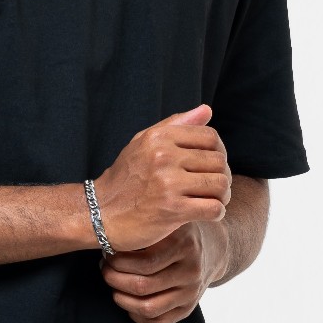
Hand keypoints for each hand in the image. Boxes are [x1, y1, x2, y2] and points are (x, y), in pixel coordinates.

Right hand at [92, 104, 230, 250]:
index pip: (210, 137)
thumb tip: (207, 110)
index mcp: (158, 137)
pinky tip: (204, 212)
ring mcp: (167, 183)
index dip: (218, 152)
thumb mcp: (143, 143)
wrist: (101, 213)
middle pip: (218, 161)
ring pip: (220, 184)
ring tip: (210, 199)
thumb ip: (176, 124)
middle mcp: (163, 156)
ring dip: (221, 195)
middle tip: (211, 187)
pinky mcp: (172, 209)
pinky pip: (214, 208)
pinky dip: (216, 212)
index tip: (210, 166)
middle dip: (221, 175)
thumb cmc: (126, 178)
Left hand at [98, 222, 225, 322]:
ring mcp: (191, 293)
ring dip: (121, 298)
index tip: (106, 251)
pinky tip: (126, 299)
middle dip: (114, 278)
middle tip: (104, 267)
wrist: (213, 247)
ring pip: (148, 308)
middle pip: (143, 286)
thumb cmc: (177, 229)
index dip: (118, 261)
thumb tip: (106, 230)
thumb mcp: (167, 217)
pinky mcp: (188, 309)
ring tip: (112, 284)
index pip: (144, 262)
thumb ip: (145, 221)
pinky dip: (134, 314)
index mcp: (184, 245)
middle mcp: (191, 271)